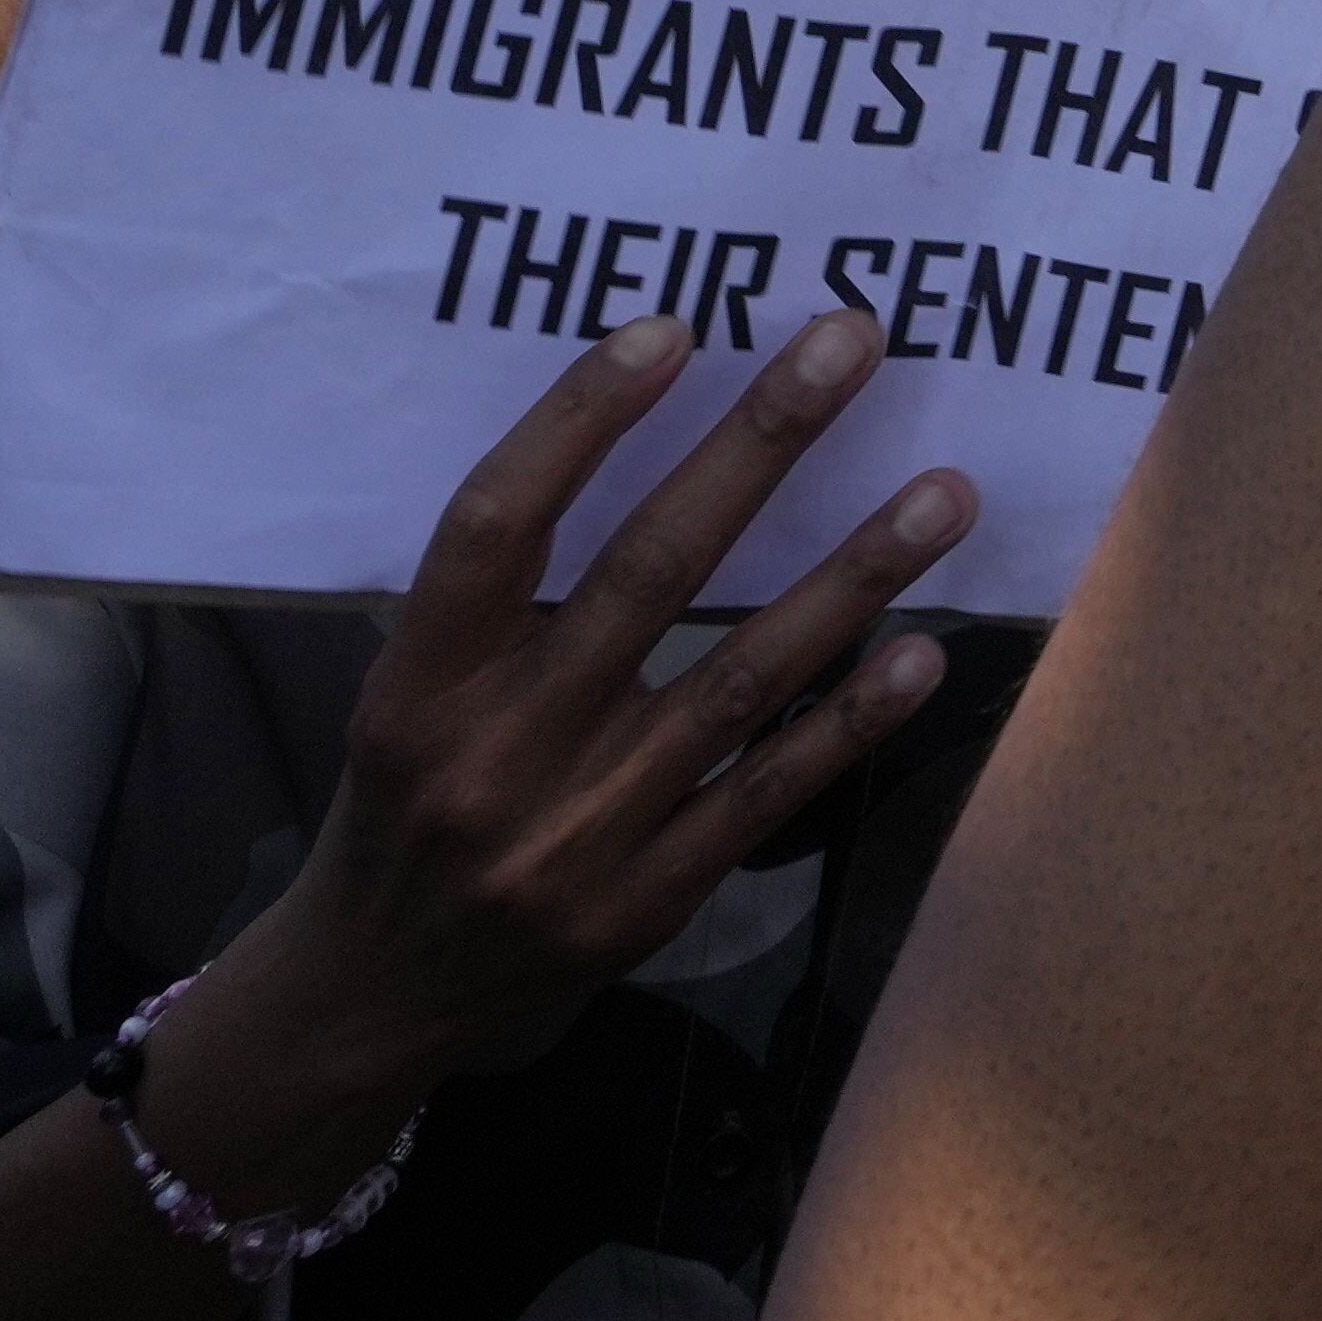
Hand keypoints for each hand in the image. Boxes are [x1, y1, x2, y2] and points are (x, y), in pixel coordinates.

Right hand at [158, 315, 966, 1200]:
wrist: (374, 992)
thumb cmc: (411, 795)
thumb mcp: (410, 691)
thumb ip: (504, 597)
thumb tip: (654, 446)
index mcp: (418, 683)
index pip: (498, 525)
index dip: (580, 421)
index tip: (674, 328)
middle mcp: (499, 750)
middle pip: (647, 573)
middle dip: (759, 446)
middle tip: (851, 342)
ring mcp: (581, 831)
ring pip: (740, 680)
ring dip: (854, 577)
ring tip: (948, 491)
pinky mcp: (648, 901)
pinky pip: (768, 792)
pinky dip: (848, 721)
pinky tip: (922, 652)